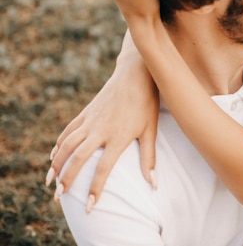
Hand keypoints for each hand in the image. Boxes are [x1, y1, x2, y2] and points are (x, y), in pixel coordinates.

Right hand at [47, 32, 158, 207]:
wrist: (135, 75)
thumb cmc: (147, 104)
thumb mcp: (151, 130)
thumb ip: (149, 158)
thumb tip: (154, 184)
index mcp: (118, 137)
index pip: (104, 168)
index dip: (96, 188)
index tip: (91, 205)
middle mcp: (100, 130)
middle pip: (78, 158)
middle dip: (67, 179)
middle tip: (61, 197)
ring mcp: (90, 120)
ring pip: (67, 145)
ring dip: (57, 164)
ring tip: (50, 182)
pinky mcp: (85, 113)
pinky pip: (68, 131)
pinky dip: (58, 145)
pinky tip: (54, 156)